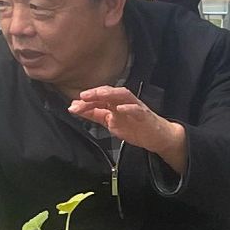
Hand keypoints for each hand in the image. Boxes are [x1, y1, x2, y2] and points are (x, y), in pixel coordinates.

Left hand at [67, 83, 182, 167]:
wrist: (155, 137)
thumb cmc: (134, 127)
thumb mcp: (109, 121)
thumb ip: (94, 114)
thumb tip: (75, 107)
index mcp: (115, 103)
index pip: (99, 98)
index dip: (87, 100)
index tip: (74, 105)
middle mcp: (124, 102)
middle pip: (110, 92)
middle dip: (96, 93)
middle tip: (83, 96)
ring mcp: (135, 107)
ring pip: (124, 95)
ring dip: (111, 93)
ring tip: (100, 94)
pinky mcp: (144, 115)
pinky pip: (137, 109)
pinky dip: (129, 107)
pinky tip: (120, 108)